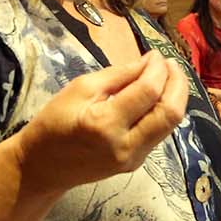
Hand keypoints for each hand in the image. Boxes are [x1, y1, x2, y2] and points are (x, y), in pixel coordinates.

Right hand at [13, 51, 188, 195]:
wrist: (43, 167)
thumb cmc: (54, 122)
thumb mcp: (81, 88)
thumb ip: (119, 75)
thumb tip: (149, 62)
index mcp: (105, 124)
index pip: (148, 92)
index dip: (158, 69)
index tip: (155, 54)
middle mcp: (125, 145)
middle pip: (170, 113)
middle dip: (177, 83)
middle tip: (170, 63)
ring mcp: (133, 159)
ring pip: (171, 125)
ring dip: (176, 97)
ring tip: (169, 75)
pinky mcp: (136, 163)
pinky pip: (159, 133)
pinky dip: (164, 110)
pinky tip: (158, 95)